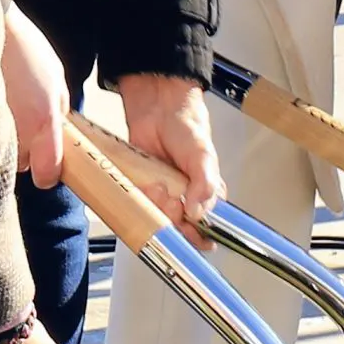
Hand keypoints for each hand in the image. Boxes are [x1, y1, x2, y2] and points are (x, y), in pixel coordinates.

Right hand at [1, 5, 67, 187]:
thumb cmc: (20, 46)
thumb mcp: (55, 75)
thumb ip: (59, 107)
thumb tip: (59, 127)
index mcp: (43, 121)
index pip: (47, 174)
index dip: (48, 172)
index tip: (47, 165)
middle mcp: (16, 132)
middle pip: (21, 165)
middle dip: (25, 150)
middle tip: (23, 121)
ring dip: (1, 140)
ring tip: (1, 109)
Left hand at [113, 71, 222, 238]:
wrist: (157, 107)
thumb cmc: (187, 128)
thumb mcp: (203, 157)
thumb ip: (206, 186)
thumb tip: (197, 214)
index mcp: (206, 195)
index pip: (205, 230)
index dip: (196, 236)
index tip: (190, 230)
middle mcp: (184, 199)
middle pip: (177, 229)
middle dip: (172, 220)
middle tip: (171, 200)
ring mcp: (161, 194)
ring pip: (156, 219)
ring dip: (155, 208)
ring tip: (157, 186)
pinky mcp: (141, 188)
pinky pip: (138, 205)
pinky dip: (140, 200)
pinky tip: (145, 185)